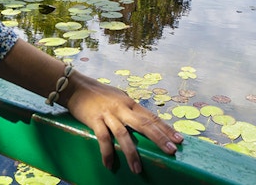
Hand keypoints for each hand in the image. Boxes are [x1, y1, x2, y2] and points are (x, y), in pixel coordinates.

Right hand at [64, 71, 182, 173]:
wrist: (76, 86)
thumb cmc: (98, 93)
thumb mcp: (118, 98)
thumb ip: (130, 109)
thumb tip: (143, 121)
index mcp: (129, 103)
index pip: (151, 117)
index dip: (165, 129)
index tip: (179, 140)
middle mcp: (122, 107)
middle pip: (144, 124)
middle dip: (159, 138)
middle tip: (172, 151)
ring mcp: (108, 113)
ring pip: (123, 134)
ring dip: (131, 152)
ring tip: (137, 169)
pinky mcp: (94, 119)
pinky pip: (102, 138)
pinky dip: (106, 152)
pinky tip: (109, 165)